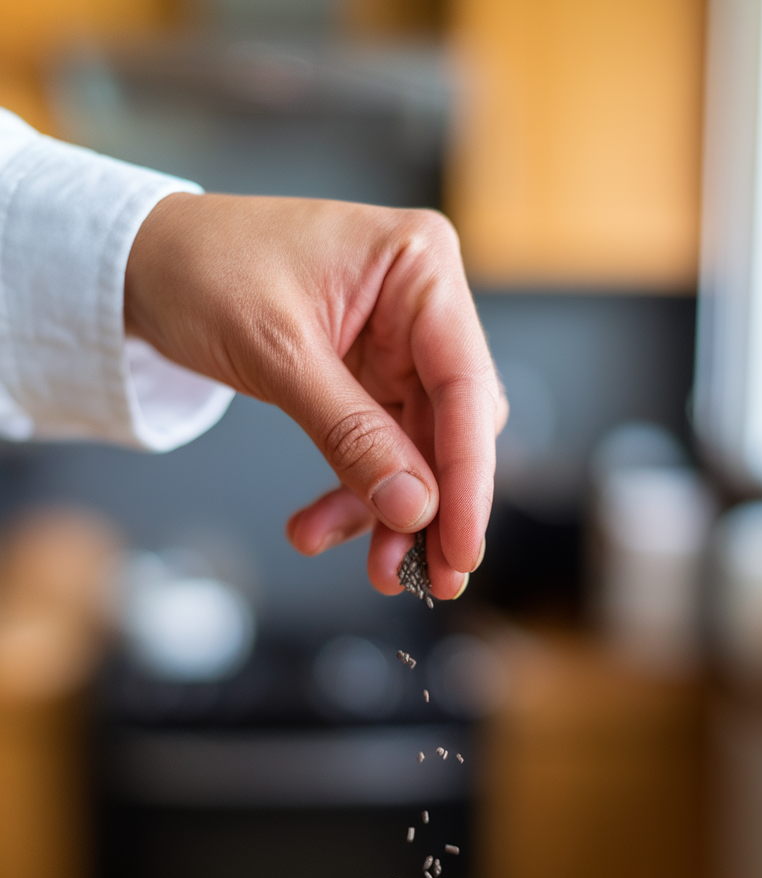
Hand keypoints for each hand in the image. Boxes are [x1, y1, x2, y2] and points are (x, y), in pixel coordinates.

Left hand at [124, 194, 506, 598]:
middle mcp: (420, 305)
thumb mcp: (277, 353)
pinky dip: (355, 496)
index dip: (468, 476)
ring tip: (375, 570)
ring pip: (418, 453)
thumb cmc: (202, 267)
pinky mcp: (366, 381)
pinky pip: (378, 453)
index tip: (461, 547)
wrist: (142, 263)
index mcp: (418, 266)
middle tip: (423, 579)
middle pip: (453, 426)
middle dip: (433, 507)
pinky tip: (318, 528)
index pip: (465, 385)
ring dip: (393, 514)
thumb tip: (415, 507)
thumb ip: (351, 433)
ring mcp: (396, 347)